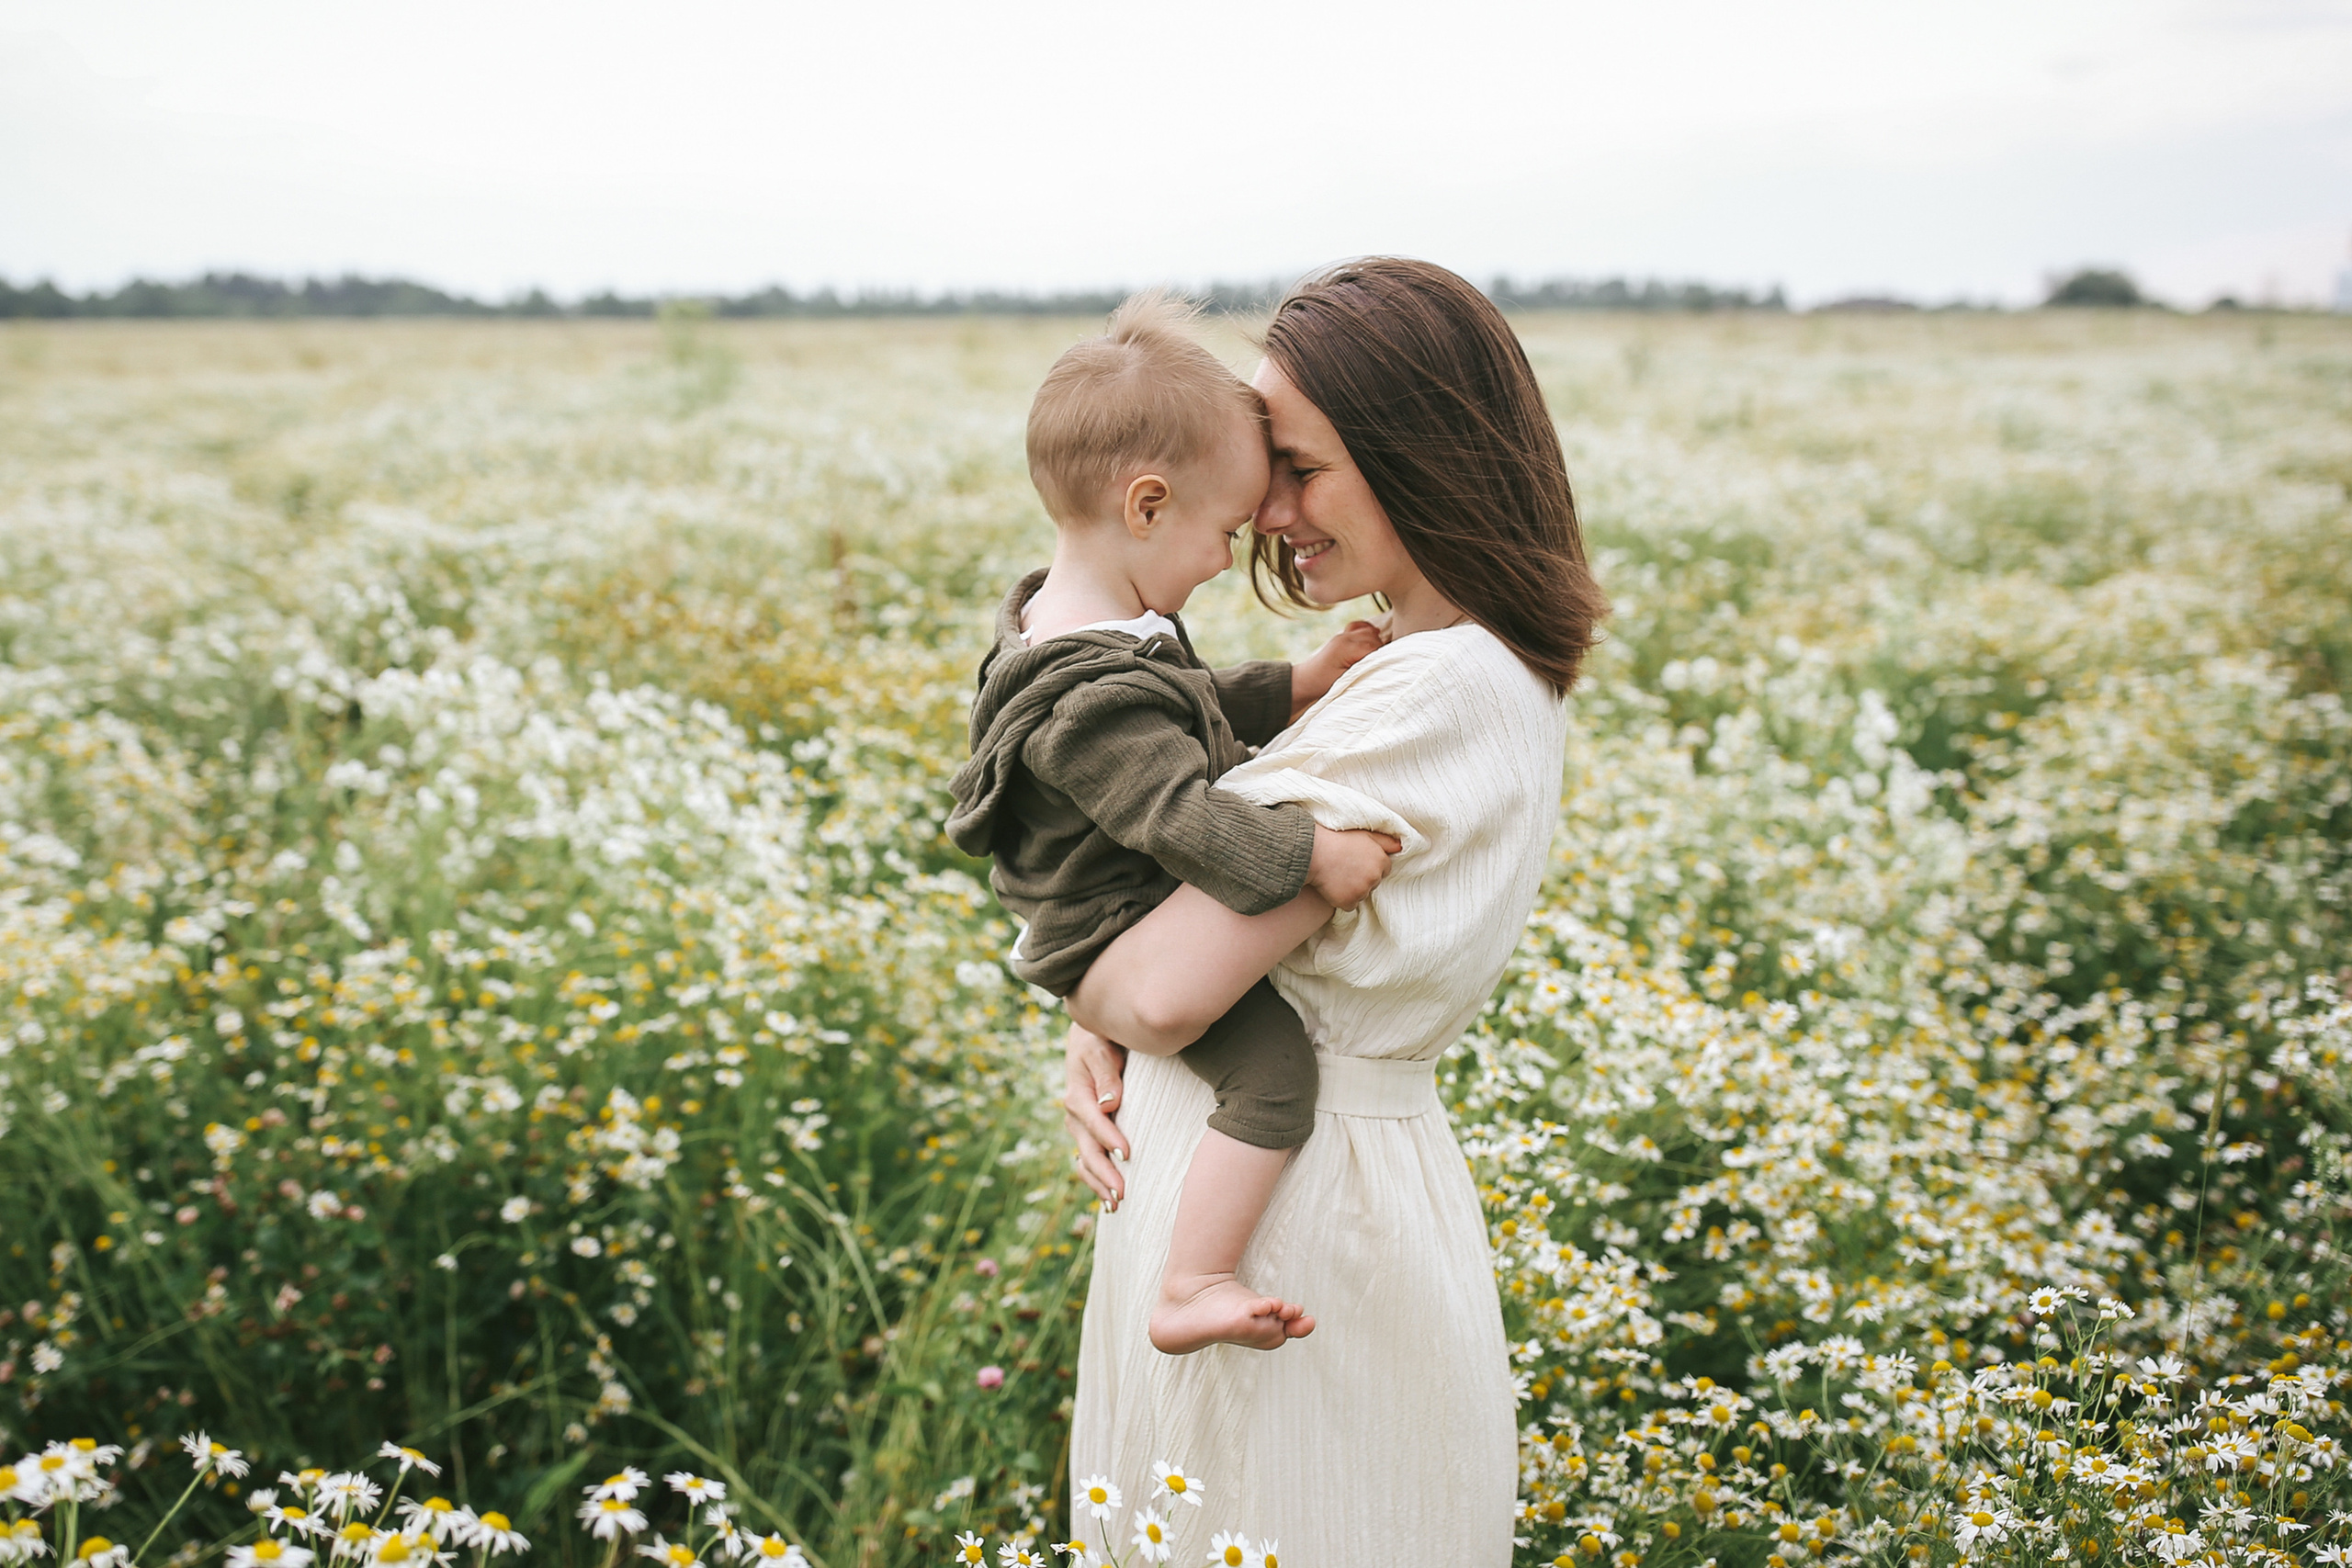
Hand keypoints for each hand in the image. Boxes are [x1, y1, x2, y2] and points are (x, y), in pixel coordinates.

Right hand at [1062, 1023, 1130, 1209]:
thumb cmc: (1100, 1040)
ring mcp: (1078, 1128)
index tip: (1127, 1154)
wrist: (1089, 1039)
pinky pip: (1088, 1162)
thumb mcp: (1102, 1048)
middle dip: (1104, 1173)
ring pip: (1086, 1162)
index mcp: (1077, 1095)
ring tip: (1117, 1204)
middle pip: (1088, 1150)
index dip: (1109, 1138)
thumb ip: (1107, 1073)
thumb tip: (1109, 1103)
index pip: (1094, 1121)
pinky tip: (1109, 1202)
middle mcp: (1074, 1116)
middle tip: (1122, 1193)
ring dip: (1099, 1184)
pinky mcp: (1086, 1135)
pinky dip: (1096, 1182)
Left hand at [1289, 619, 1385, 716]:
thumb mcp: (1345, 680)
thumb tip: (1382, 665)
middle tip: (1381, 665)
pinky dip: (1369, 632)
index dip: (1383, 658)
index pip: (1374, 647)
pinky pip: (1360, 626)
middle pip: (1374, 637)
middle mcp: (1345, 638)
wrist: (1306, 680)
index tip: (1387, 668)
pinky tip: (1373, 639)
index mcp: (1345, 647)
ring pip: (1369, 631)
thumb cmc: (1324, 684)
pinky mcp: (1343, 637)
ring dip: (1377, 642)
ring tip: (1376, 659)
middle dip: (1381, 650)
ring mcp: (1343, 635)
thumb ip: (1364, 670)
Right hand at [1305, 824, 1402, 910]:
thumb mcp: (1364, 834)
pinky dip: (1342, 899)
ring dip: (1353, 889)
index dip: (1371, 866)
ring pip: (1361, 894)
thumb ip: (1385, 841)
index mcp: (1381, 860)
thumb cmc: (1337, 840)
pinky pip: (1349, 905)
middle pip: (1374, 883)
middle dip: (1363, 878)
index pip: (1384, 869)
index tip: (1358, 862)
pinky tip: (1333, 886)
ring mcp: (1362, 891)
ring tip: (1338, 876)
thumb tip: (1400, 847)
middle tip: (1346, 868)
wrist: (1314, 852)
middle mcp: (1374, 877)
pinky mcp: (1349, 901)